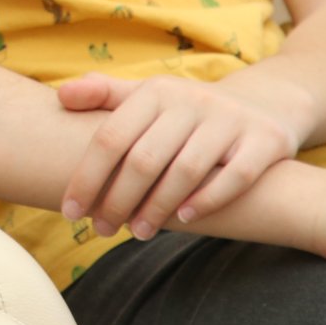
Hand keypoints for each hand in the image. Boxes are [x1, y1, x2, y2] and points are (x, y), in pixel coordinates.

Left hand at [58, 72, 303, 238]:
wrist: (264, 104)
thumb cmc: (188, 110)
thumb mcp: (149, 96)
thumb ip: (105, 96)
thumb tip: (61, 97)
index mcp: (156, 91)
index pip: (111, 137)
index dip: (86, 177)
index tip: (69, 212)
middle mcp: (191, 100)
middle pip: (144, 159)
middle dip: (117, 200)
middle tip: (101, 230)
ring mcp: (229, 119)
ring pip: (185, 171)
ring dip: (157, 208)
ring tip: (138, 233)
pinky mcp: (263, 140)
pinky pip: (234, 176)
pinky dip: (208, 200)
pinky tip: (185, 219)